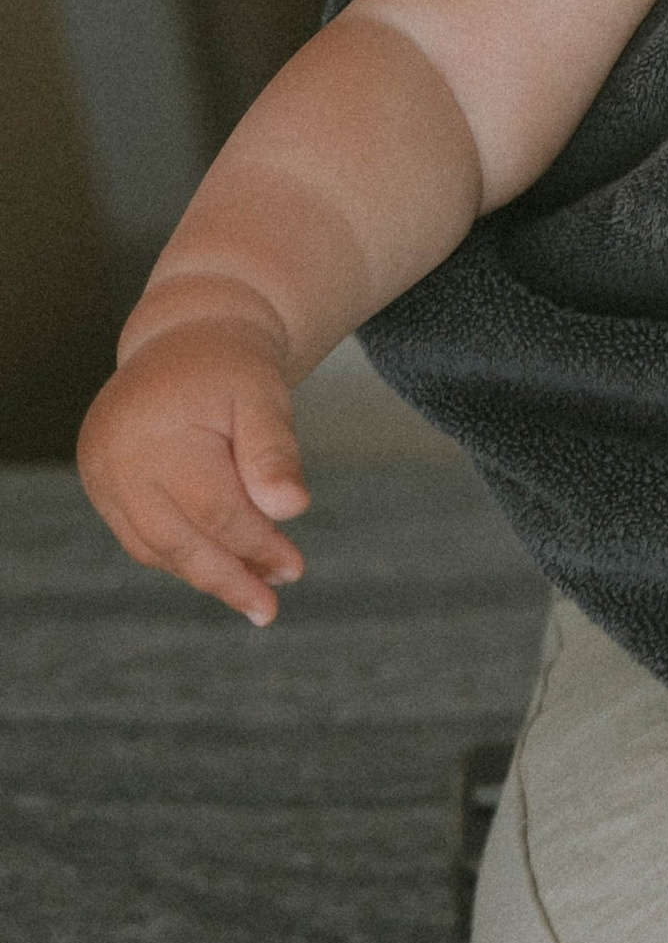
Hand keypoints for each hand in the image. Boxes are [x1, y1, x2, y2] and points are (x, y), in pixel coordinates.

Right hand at [77, 322, 310, 625]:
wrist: (186, 335)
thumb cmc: (232, 365)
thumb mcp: (264, 396)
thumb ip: (274, 451)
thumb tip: (292, 509)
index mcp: (159, 436)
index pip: (214, 511)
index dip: (256, 546)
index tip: (294, 570)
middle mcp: (117, 460)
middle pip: (176, 539)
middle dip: (227, 577)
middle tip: (268, 607)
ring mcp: (100, 473)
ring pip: (153, 544)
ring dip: (203, 573)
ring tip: (252, 592)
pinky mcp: (98, 480)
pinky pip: (138, 534)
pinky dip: (178, 552)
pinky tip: (218, 565)